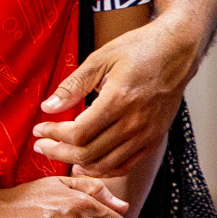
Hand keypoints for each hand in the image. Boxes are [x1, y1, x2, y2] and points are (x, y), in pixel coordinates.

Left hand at [31, 15, 197, 176]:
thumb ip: (73, 86)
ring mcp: (147, 133)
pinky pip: (126, 164)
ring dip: (78, 164)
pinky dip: (104, 168)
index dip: (54, 135)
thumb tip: (48, 107)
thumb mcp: (100, 58)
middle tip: (41, 145)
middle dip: (58, 152)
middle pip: (89, 153)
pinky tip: (88, 162)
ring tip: (60, 154)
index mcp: (119, 99)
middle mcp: (135, 122)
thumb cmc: (139, 49)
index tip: (39, 130)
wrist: (176, 50)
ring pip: (106, 164)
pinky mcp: (154, 138)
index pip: (79, 133)